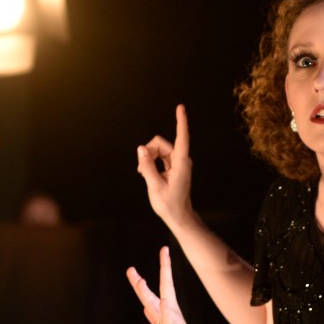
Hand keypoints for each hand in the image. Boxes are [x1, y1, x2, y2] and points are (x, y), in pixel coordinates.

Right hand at [126, 246, 210, 323]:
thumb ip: (169, 321)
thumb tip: (163, 302)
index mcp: (171, 313)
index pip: (166, 284)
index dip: (165, 266)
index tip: (164, 248)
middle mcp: (168, 316)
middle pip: (152, 293)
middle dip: (140, 282)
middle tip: (130, 269)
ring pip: (151, 304)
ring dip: (143, 292)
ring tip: (137, 281)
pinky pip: (155, 319)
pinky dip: (150, 312)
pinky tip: (146, 309)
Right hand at [135, 104, 193, 228]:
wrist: (179, 217)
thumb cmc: (169, 204)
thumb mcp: (154, 186)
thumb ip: (147, 166)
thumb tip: (141, 148)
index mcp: (181, 163)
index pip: (182, 137)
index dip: (180, 121)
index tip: (180, 107)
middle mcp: (181, 160)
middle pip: (161, 143)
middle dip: (148, 151)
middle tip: (141, 170)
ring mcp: (178, 163)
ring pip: (158, 149)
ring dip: (148, 158)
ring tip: (142, 174)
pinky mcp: (173, 166)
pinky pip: (159, 156)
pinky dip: (151, 162)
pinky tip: (145, 173)